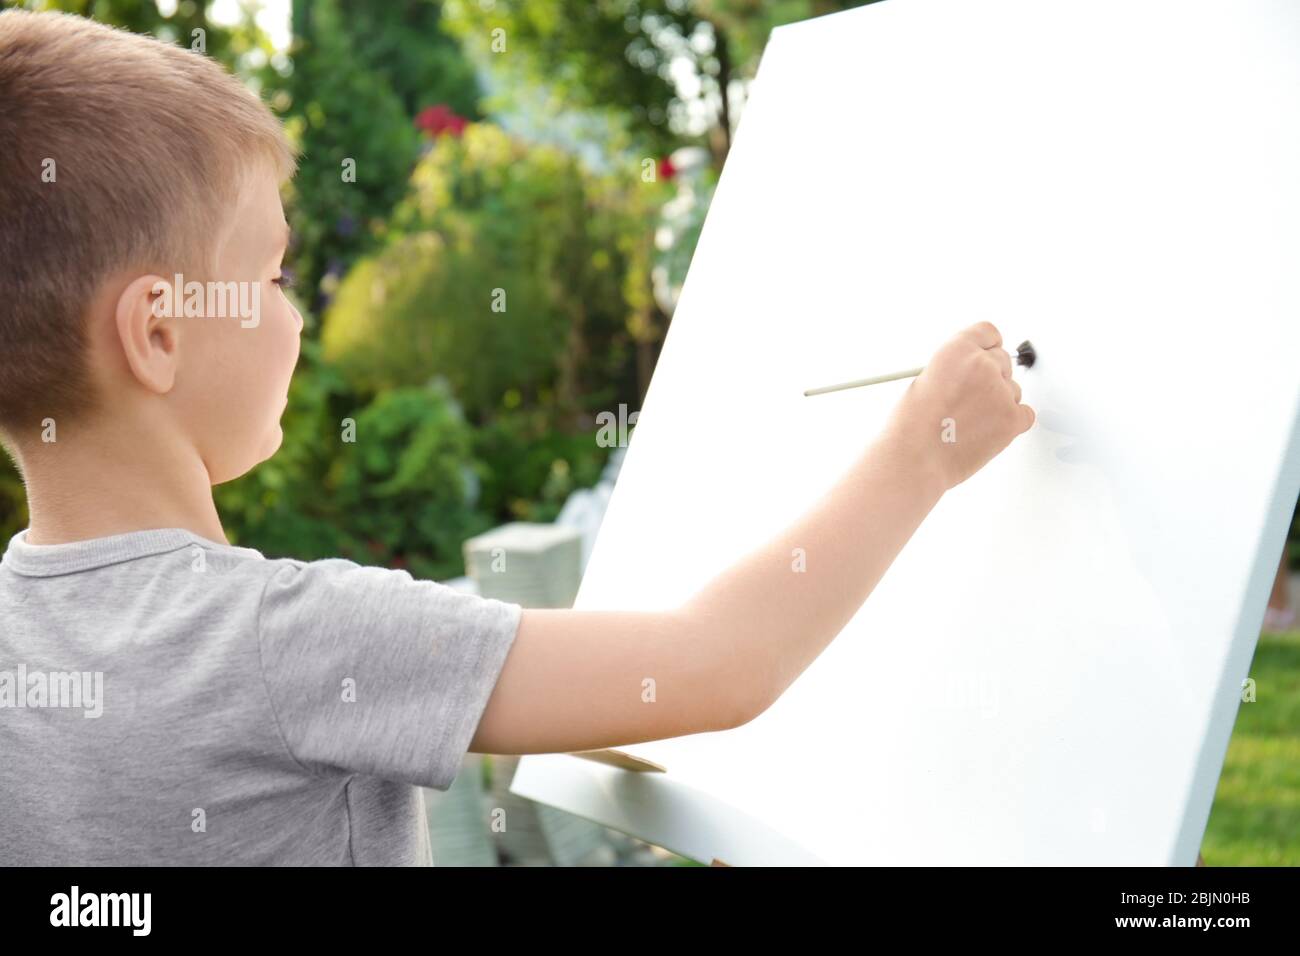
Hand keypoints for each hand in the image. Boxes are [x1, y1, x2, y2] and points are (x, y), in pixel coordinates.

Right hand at [881, 321, 1034, 492]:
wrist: (915, 459)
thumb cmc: (912, 428)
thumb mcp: (925, 380)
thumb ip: (954, 369)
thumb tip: (970, 374)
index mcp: (957, 350)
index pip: (988, 333)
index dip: (987, 348)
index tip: (986, 357)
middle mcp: (982, 365)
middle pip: (1004, 361)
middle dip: (991, 379)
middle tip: (972, 402)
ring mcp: (1001, 391)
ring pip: (1013, 390)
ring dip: (999, 404)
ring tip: (970, 423)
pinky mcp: (1013, 418)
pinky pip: (1025, 414)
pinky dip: (1011, 423)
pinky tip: (987, 431)